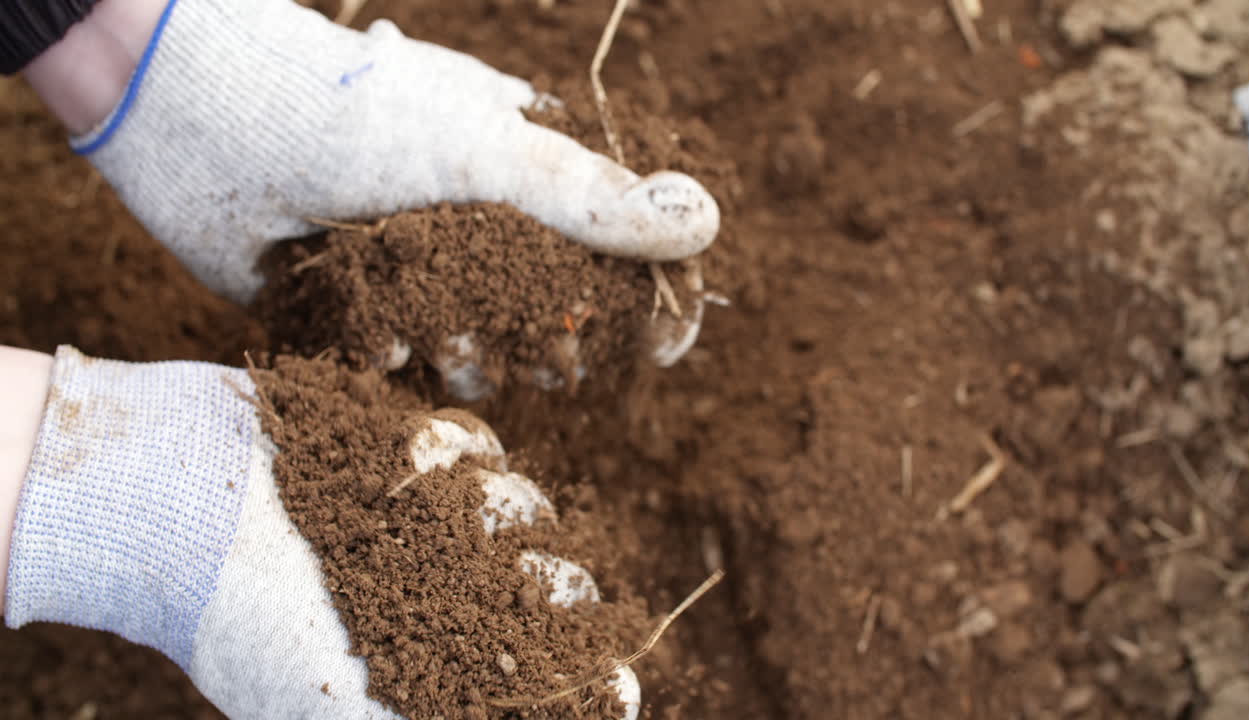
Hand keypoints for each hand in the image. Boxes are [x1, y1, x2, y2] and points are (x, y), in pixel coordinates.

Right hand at [0, 346, 638, 719]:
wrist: (163, 502)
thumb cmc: (244, 616)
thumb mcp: (340, 707)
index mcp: (430, 658)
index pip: (545, 676)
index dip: (591, 681)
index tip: (617, 684)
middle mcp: (439, 588)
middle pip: (557, 588)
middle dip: (550, 590)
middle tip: (519, 587)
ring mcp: (429, 515)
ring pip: (527, 507)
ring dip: (498, 512)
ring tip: (427, 520)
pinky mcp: (406, 446)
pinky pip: (475, 442)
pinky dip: (453, 452)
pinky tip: (405, 464)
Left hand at [27, 0, 718, 395]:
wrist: (199, 121)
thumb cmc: (350, 115)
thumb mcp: (482, 151)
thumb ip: (589, 195)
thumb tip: (706, 223)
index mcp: (525, 170)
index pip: (615, 241)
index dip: (647, 298)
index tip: (661, 349)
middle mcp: (480, 222)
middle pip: (555, 311)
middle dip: (549, 338)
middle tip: (541, 350)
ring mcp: (421, 265)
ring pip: (483, 349)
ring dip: (469, 352)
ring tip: (433, 326)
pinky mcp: (362, 303)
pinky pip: (406, 361)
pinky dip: (398, 354)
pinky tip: (371, 322)